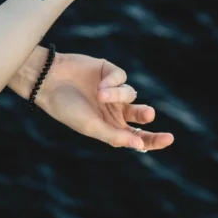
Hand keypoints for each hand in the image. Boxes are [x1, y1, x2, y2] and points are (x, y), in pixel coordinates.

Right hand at [35, 52, 173, 151]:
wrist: (48, 81)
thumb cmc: (66, 108)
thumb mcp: (91, 126)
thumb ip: (115, 136)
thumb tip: (140, 145)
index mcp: (109, 127)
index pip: (137, 136)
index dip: (153, 139)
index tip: (168, 139)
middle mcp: (113, 110)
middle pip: (140, 115)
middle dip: (145, 114)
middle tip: (147, 114)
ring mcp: (112, 90)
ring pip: (130, 93)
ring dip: (118, 95)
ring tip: (100, 95)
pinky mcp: (109, 72)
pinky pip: (122, 77)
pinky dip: (113, 81)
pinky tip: (100, 84)